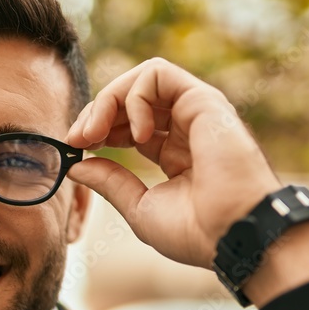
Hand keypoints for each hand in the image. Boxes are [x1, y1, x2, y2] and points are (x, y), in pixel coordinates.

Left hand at [66, 58, 281, 268]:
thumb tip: (77, 167)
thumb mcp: (139, 207)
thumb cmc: (195, 231)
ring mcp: (195, 111)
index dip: (98, 128)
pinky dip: (134, 96)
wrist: (233, 234)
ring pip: (143, 78)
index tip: (75, 147)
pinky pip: (158, 74)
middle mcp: (186, 127)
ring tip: (94, 133)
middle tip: (77, 138)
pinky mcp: (203, 99)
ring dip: (109, 99)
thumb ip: (110, 182)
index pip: (128, 124)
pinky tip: (134, 134)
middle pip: (131, 98)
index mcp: (174, 152)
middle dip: (96, 112)